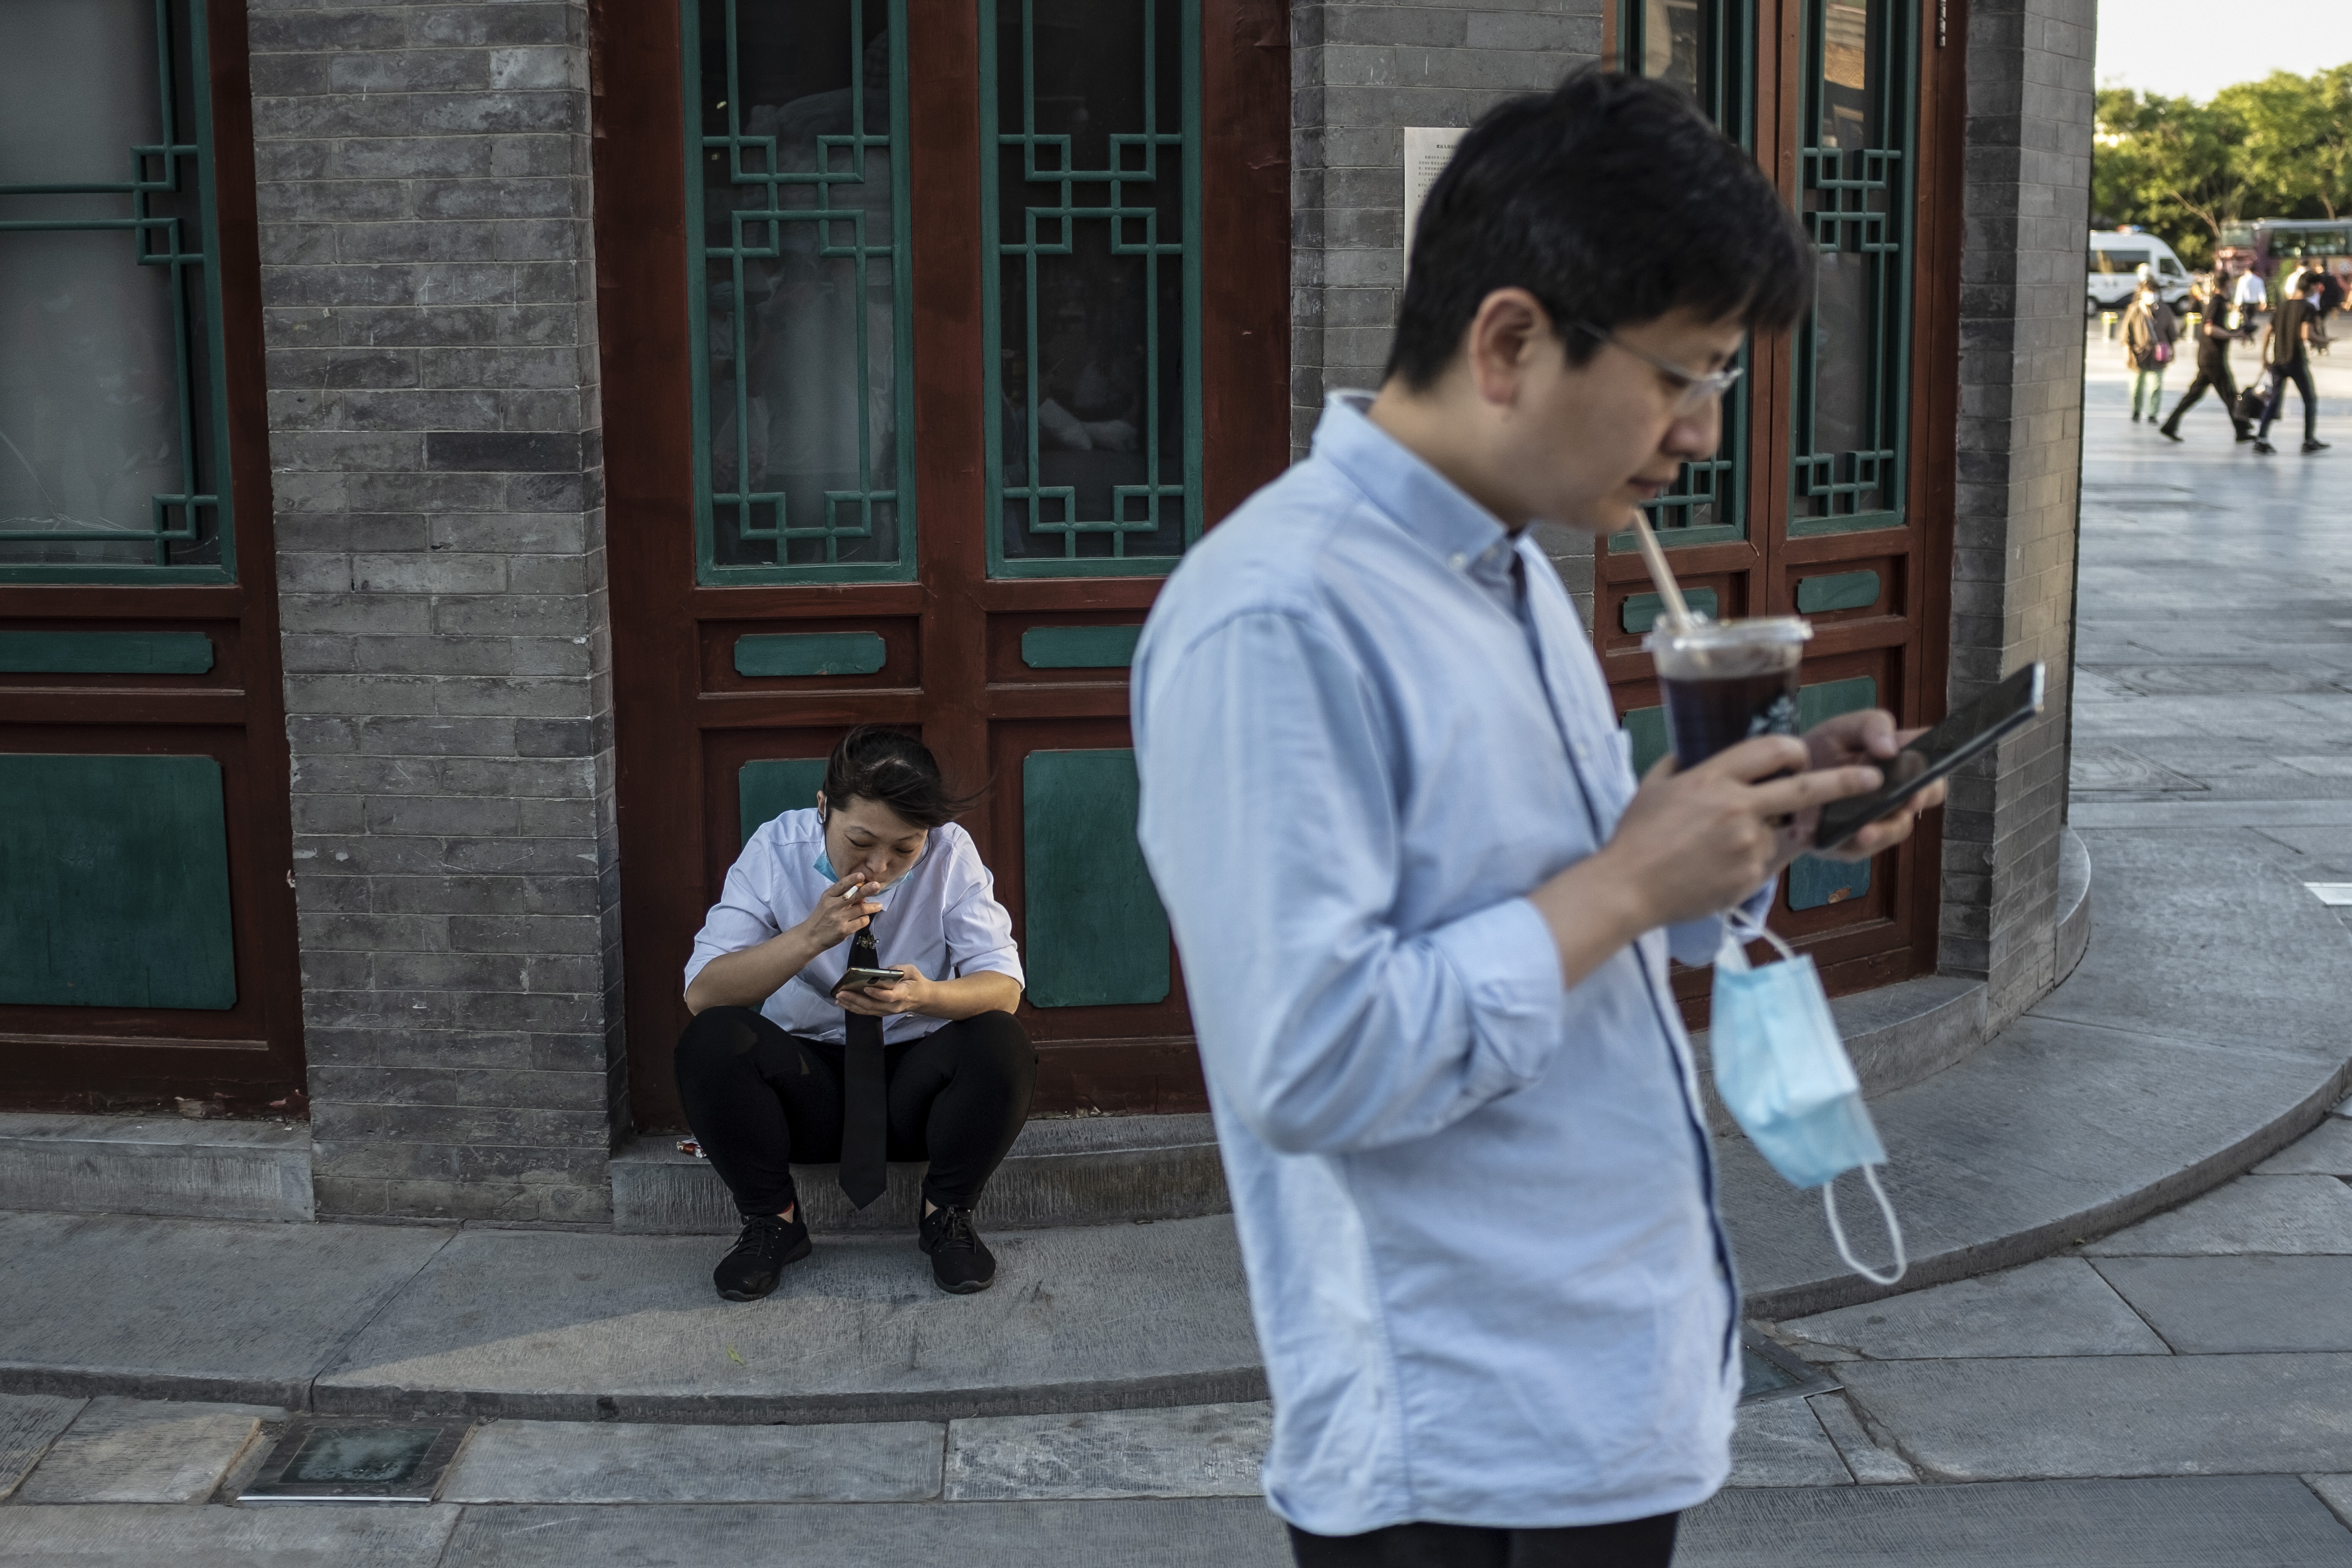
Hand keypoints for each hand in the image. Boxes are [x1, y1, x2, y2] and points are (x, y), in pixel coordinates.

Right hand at [794, 872, 881, 954]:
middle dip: (867, 889)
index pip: (841, 885)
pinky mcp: (844, 930)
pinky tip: (865, 918)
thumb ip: (841, 896)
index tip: (862, 875)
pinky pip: (861, 922)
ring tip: (879, 905)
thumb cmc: (821, 916)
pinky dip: (865, 918)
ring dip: (872, 906)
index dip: (852, 879)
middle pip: (853, 896)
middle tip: (876, 885)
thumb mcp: (826, 902)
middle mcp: (833, 906)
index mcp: (828, 896)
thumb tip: (861, 892)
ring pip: (861, 909)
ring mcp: (839, 918)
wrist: (811, 936)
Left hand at [837, 964, 933, 1016]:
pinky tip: (843, 1003)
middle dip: (855, 999)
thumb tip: (881, 971)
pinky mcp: (881, 1013)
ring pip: (867, 1010)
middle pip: (872, 1005)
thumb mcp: (911, 971)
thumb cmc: (915, 982)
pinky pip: (866, 1012)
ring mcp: (886, 1011)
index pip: (888, 996)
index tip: (865, 988)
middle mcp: (893, 1006)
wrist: (922, 999)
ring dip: (851, 1004)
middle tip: (841, 992)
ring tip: (838, 998)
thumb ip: (898, 970)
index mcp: (902, 994)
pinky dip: (853, 1008)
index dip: (877, 993)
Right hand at [1594, 735, 1885, 929]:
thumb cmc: (1636, 836)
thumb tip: (1696, 751)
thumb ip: (1681, 764)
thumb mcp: (1654, 786)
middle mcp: (1738, 807)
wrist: (1628, 888)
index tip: (1805, 755)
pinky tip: (1728, 864)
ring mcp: (1749, 844)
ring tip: (1763, 835)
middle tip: (1874, 779)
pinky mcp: (1752, 876)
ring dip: (1788, 830)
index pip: (1773, 749)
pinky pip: (1771, 861)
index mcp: (1714, 778)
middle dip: (1849, 781)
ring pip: (1792, 830)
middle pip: (1808, 786)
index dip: (1796, 749)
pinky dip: (1761, 859)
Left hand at [1784, 708, 1947, 865]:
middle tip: (1906, 803)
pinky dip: (1844, 843)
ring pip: (1895, 831)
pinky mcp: (1852, 844)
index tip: (1917, 787)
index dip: (1932, 777)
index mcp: (1902, 764)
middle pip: (1923, 802)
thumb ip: (1871, 726)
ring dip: (1882, 832)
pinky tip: (1826, 837)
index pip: (1932, 770)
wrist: (1782, 778)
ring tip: (1863, 832)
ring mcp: (1879, 822)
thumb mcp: (1843, 728)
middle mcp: (1897, 795)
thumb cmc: (1823, 750)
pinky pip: (1856, 849)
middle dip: (1914, 805)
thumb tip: (1889, 749)